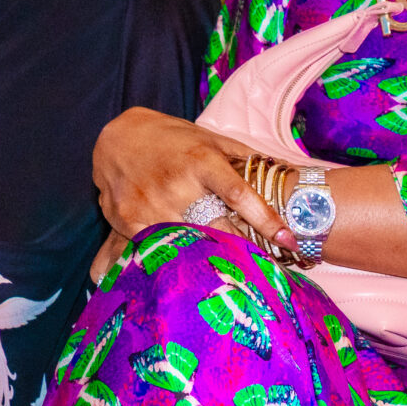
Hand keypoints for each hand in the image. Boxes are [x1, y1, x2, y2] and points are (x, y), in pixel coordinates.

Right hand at [91, 107, 292, 253]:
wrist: (117, 139)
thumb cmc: (173, 140)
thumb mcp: (210, 140)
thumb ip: (244, 157)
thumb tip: (285, 169)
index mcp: (202, 161)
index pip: (239, 194)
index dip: (266, 218)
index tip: (288, 239)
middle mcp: (176, 183)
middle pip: (216, 226)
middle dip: (240, 246)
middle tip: (261, 263)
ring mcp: (149, 203)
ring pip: (187, 242)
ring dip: (207, 255)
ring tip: (226, 267)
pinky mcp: (126, 218)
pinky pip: (157, 247)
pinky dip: (173, 256)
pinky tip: (186, 265)